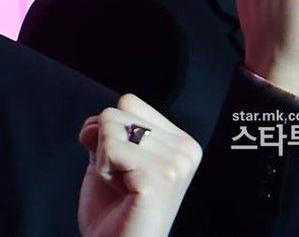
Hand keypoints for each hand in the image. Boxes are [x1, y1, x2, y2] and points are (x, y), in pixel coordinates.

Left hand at [78, 94, 201, 236]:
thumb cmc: (115, 215)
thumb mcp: (107, 163)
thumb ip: (102, 135)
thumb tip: (93, 121)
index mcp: (180, 141)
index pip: (130, 102)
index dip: (113, 133)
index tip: (124, 167)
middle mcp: (185, 148)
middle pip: (118, 112)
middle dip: (106, 148)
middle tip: (122, 183)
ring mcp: (176, 162)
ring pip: (112, 128)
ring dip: (104, 161)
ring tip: (122, 188)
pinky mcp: (159, 176)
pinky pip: (111, 148)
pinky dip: (103, 171)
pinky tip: (121, 193)